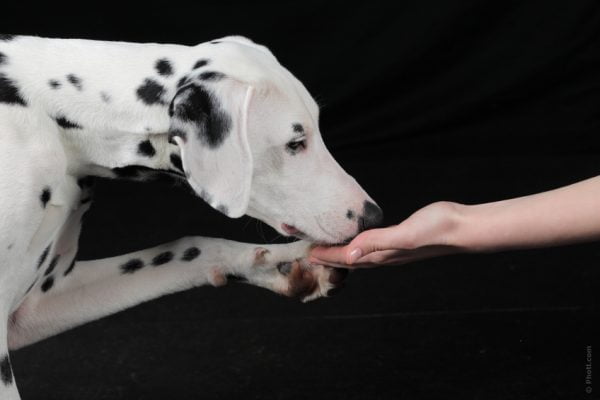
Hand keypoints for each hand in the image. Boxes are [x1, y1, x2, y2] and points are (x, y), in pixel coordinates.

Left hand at [309, 201, 463, 267]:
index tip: (308, 254)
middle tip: (311, 255)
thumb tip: (349, 255)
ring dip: (344, 254)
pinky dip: (360, 245)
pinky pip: (374, 246)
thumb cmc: (437, 230)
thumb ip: (377, 243)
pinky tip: (359, 241)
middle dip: (330, 259)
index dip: (327, 257)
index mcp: (383, 255)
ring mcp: (394, 250)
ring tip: (329, 249)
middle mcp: (386, 256)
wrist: (463, 228)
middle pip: (351, 261)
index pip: (348, 259)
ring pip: (362, 256)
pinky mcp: (402, 240)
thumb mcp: (405, 235)